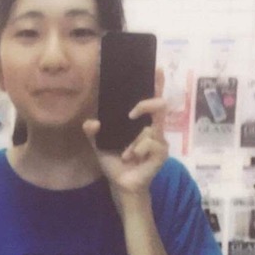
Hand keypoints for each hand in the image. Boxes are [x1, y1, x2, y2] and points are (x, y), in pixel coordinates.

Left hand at [82, 70, 167, 201]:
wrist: (121, 185)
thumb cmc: (115, 163)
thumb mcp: (99, 145)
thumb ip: (93, 132)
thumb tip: (91, 122)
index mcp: (141, 123)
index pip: (151, 99)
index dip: (156, 84)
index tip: (158, 69)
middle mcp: (153, 128)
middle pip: (159, 105)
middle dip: (146, 105)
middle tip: (130, 114)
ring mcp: (160, 140)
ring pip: (149, 129)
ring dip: (133, 143)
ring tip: (126, 154)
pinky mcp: (162, 153)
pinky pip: (151, 143)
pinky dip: (137, 150)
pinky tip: (132, 159)